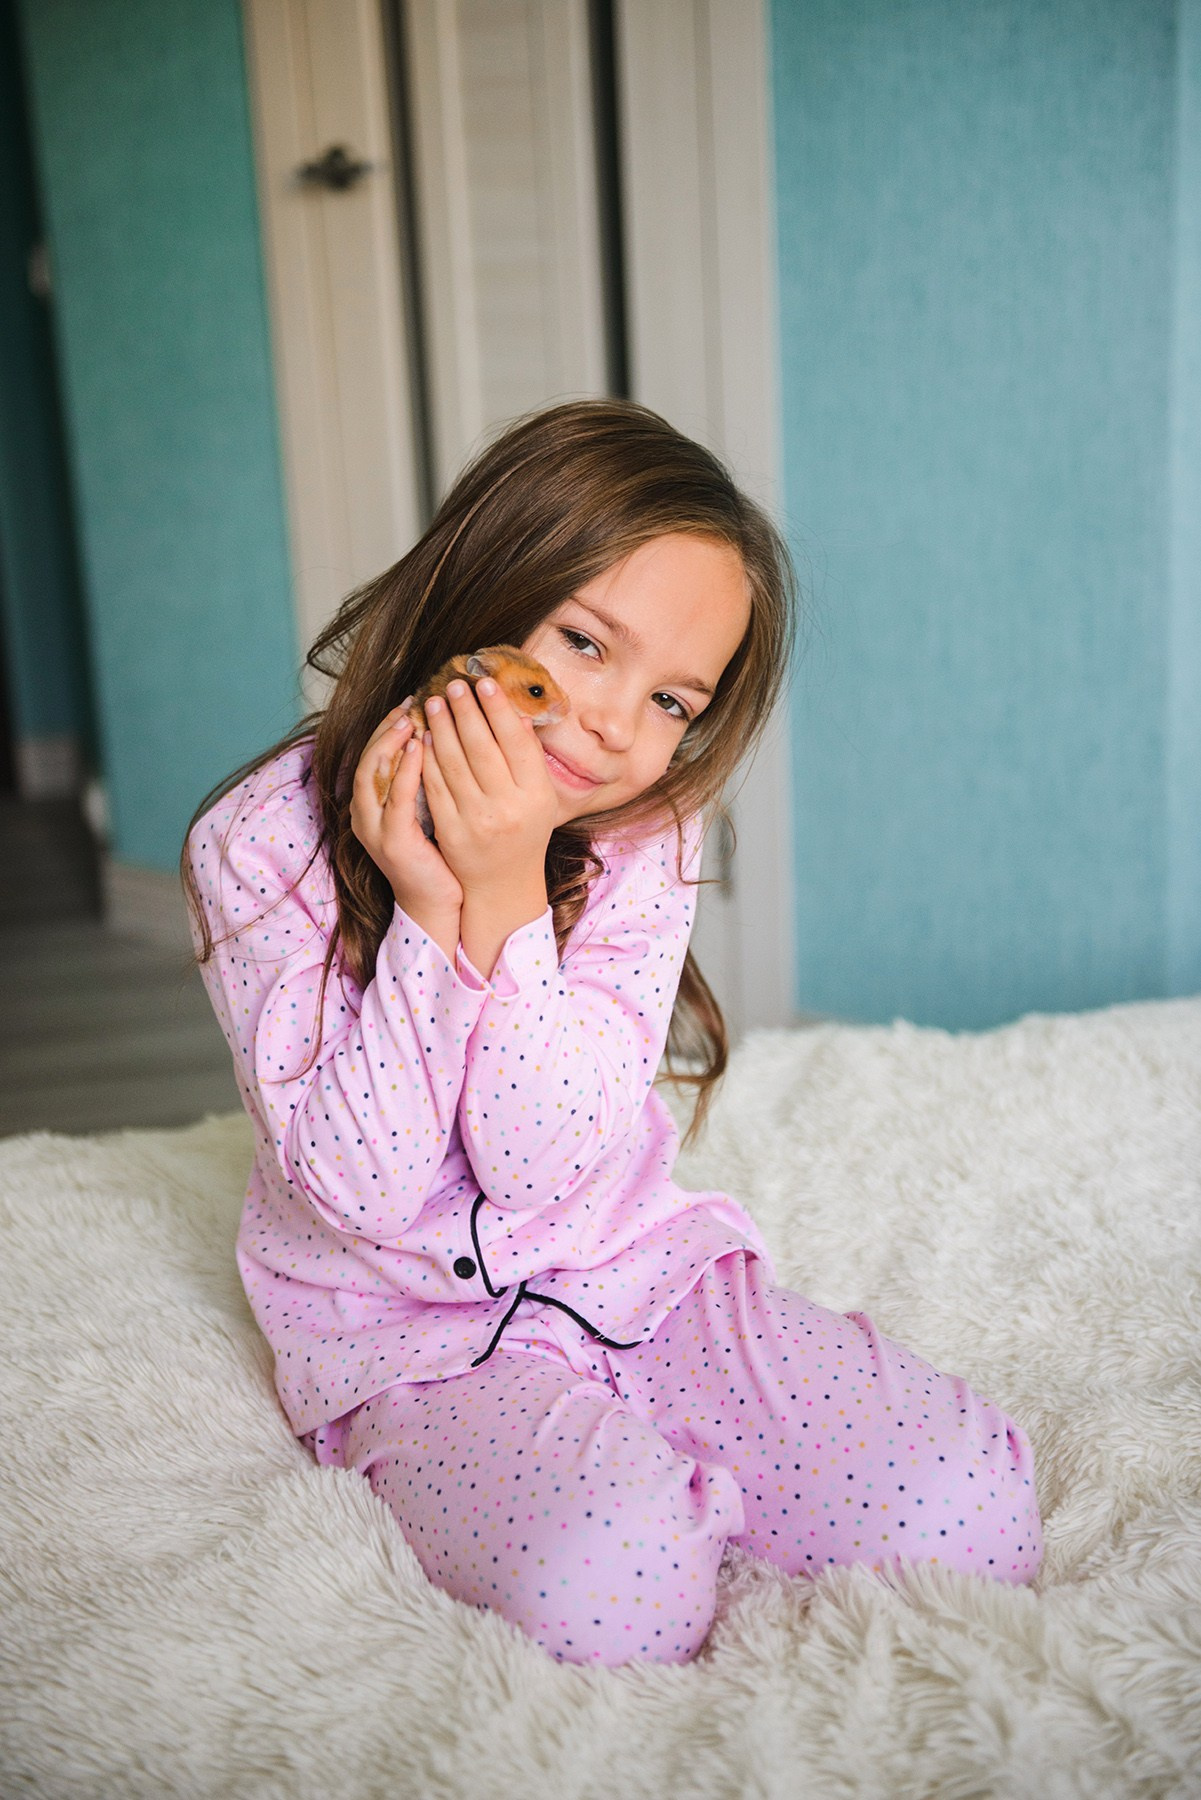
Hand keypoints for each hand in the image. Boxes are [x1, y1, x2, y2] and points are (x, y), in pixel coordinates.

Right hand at [350, 705, 462, 954]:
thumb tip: (444, 736)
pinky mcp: (394, 843)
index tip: (411, 702)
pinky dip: (405, 772)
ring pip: (374, 775)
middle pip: (368, 759)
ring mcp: (376, 830)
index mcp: (374, 807)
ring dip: (392, 742)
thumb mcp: (430, 810)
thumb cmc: (440, 856)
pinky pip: (396, 800)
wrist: (438, 904)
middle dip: (387, 728)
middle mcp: (367, 815)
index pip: (374, 756)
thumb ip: (429, 779)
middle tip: (411, 702)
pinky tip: (421, 749)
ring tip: (412, 717)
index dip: (388, 727)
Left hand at [420, 678, 556, 974]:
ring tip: (434, 702)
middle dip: (465, 711)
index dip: (499, 709)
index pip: (517, 742)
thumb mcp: (539, 798)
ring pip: (454, 763)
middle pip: (483, 747)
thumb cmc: (524, 832)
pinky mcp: (451, 830)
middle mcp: (510, 808)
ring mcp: (478, 820)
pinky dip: (428, 757)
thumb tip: (515, 713)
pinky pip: (435, 786)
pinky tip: (424, 736)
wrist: (503, 884)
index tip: (486, 683)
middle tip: (453, 684)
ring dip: (441, 727)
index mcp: (537, 796)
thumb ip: (529, 759)